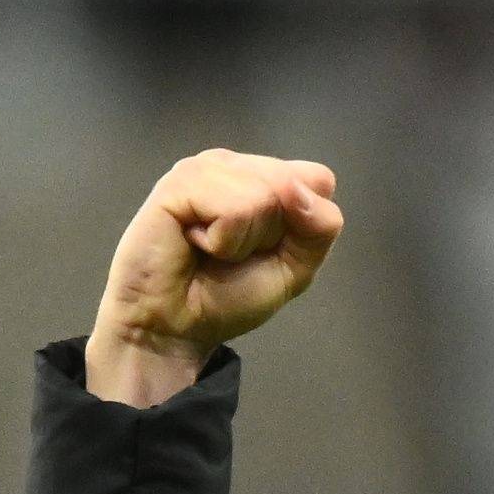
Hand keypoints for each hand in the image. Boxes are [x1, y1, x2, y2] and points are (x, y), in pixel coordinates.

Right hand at [85, 149, 345, 407]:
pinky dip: (222, 241)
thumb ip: (319, 229)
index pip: (318, 180)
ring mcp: (205, 168)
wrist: (174, 328)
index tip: (266, 250)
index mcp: (264, 178)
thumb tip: (300, 190)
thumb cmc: (227, 297)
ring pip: (265, 194)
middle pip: (293, 185)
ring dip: (243, 240)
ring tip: (210, 249)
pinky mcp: (180, 182)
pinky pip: (233, 208)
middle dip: (271, 235)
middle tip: (231, 253)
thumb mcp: (295, 269)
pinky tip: (193, 242)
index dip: (304, 225)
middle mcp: (235, 165)